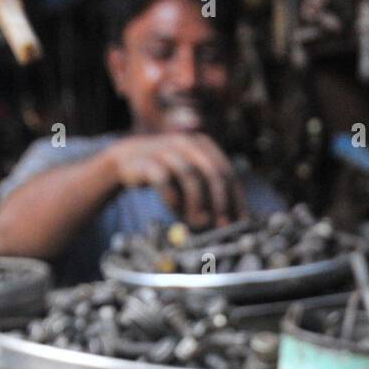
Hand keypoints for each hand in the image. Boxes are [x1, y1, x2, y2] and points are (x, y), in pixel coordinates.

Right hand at [108, 133, 245, 227]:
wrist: (128, 160)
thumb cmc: (165, 174)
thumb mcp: (190, 180)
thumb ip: (208, 194)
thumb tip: (227, 222)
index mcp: (204, 146)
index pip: (228, 173)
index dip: (236, 198)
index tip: (240, 221)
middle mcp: (188, 144)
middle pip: (213, 172)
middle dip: (221, 202)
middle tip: (222, 225)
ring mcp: (168, 150)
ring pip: (190, 175)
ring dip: (197, 203)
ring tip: (198, 222)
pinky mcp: (148, 160)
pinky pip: (163, 179)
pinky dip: (171, 197)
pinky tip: (174, 209)